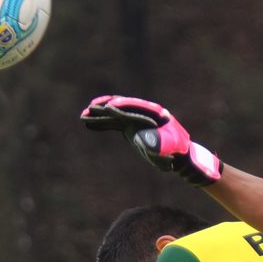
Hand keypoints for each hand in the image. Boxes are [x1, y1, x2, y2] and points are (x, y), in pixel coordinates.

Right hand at [80, 95, 221, 185]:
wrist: (180, 155)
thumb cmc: (178, 151)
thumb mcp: (171, 148)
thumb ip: (161, 146)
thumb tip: (150, 145)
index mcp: (156, 114)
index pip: (136, 107)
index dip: (122, 106)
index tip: (109, 107)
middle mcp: (144, 113)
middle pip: (122, 108)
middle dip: (105, 108)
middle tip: (89, 108)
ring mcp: (136, 119)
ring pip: (115, 115)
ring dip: (99, 116)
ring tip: (82, 116)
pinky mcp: (130, 127)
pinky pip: (114, 123)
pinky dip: (102, 124)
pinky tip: (88, 123)